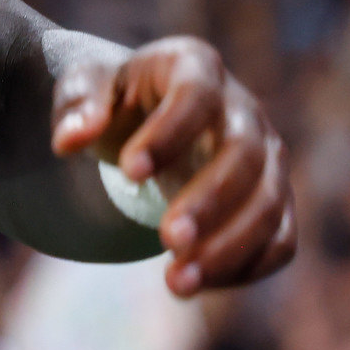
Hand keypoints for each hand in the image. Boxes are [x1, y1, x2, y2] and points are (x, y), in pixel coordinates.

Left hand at [51, 36, 294, 293]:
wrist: (143, 116)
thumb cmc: (114, 98)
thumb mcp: (85, 86)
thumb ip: (77, 106)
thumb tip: (68, 140)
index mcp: (195, 66)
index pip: (196, 95)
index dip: (169, 134)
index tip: (129, 172)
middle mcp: (243, 109)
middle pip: (244, 155)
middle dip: (210, 201)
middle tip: (167, 239)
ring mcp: (267, 156)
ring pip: (270, 203)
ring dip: (230, 247)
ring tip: (178, 283)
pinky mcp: (275, 199)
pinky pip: (281, 238)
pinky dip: (248, 266)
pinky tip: (200, 283)